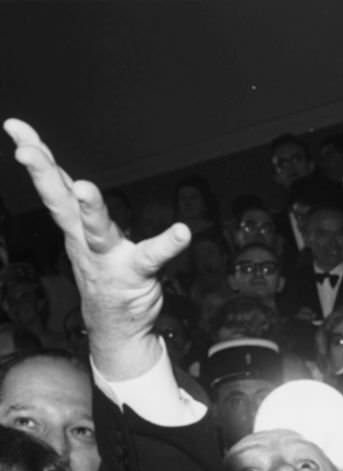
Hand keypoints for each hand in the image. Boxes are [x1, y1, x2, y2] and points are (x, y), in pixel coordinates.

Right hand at [4, 119, 189, 379]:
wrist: (116, 326)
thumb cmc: (102, 274)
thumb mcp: (82, 236)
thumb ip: (77, 208)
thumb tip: (66, 176)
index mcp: (73, 226)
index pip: (52, 185)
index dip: (35, 157)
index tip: (16, 128)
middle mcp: (85, 239)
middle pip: (60, 203)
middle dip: (43, 175)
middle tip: (27, 151)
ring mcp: (108, 257)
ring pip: (96, 230)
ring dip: (89, 209)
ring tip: (84, 188)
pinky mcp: (135, 273)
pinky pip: (152, 256)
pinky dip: (168, 244)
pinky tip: (182, 232)